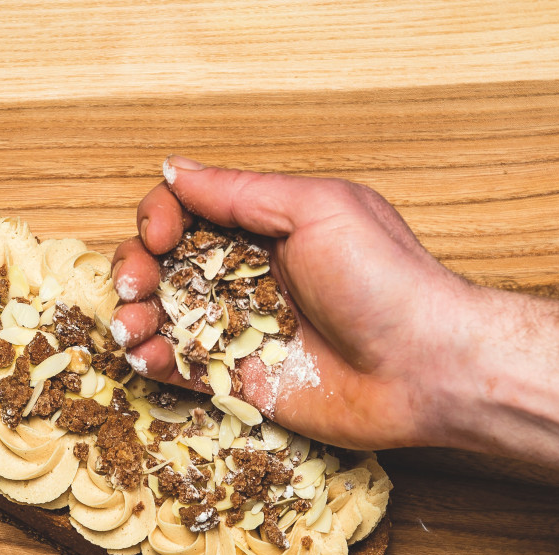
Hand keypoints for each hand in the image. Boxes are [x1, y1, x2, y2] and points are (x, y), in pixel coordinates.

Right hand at [110, 157, 472, 449]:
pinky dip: (154, 360)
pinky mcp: (245, 380)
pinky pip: (185, 368)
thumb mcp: (316, 209)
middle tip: (135, 287)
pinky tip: (145, 355)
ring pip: (167, 316)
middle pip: (166, 264)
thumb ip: (241, 193)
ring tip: (131, 327)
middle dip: (136, 269)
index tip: (160, 236)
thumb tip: (175, 170)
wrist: (427, 366)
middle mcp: (249, 276)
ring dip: (134, 316)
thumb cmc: (385, 280)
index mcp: (266, 228)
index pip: (189, 213)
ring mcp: (245, 330)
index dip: (160, 219)